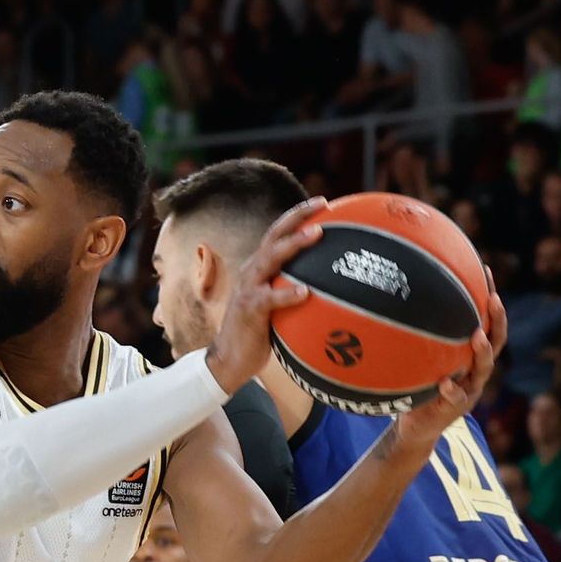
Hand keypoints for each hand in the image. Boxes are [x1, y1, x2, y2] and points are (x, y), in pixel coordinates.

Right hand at [207, 196, 328, 393]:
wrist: (229, 359)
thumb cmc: (258, 333)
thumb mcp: (277, 307)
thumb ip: (294, 290)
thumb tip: (331, 289)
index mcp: (259, 267)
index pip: (278, 233)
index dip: (298, 215)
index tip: (324, 203)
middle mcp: (252, 270)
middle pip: (275, 234)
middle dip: (298, 215)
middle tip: (324, 205)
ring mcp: (249, 288)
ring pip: (271, 257)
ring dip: (294, 244)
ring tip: (317, 234)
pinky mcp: (248, 309)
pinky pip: (269, 298)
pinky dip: (288, 294)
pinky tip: (305, 292)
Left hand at [393, 268, 507, 449]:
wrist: (416, 424)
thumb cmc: (416, 384)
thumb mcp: (418, 357)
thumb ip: (416, 335)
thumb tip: (393, 297)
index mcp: (470, 354)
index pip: (487, 321)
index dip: (490, 298)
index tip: (487, 271)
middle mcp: (476, 369)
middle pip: (496, 341)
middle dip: (498, 320)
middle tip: (493, 300)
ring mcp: (470, 389)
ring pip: (484, 368)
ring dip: (482, 352)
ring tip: (477, 336)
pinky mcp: (456, 409)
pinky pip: (457, 398)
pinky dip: (452, 389)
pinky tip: (445, 382)